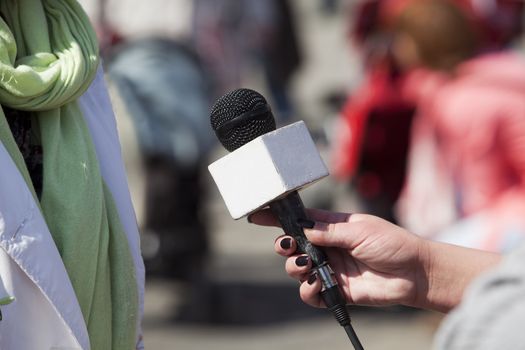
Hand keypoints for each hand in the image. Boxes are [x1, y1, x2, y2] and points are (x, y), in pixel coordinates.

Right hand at [249, 209, 429, 308]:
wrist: (414, 274)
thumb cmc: (392, 243)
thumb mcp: (359, 230)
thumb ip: (328, 231)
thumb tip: (301, 228)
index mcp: (332, 227)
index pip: (300, 220)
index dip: (279, 218)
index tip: (259, 215)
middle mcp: (327, 247)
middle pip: (292, 246)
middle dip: (283, 246)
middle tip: (288, 247)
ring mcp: (330, 269)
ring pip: (296, 269)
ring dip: (295, 267)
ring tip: (307, 265)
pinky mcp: (335, 290)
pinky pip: (311, 292)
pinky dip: (308, 289)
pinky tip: (317, 283)